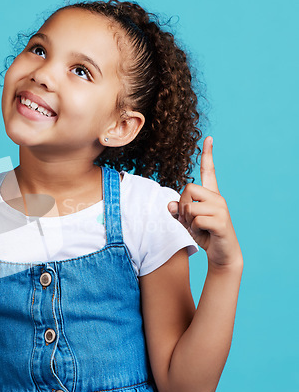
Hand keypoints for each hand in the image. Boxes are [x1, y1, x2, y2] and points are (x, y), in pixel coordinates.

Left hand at [168, 137, 241, 268]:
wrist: (222, 253)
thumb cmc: (204, 234)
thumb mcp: (187, 221)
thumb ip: (177, 211)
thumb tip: (170, 204)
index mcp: (210, 194)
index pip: (208, 171)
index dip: (207, 155)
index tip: (208, 138)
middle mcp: (217, 198)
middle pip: (187, 189)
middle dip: (182, 206)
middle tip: (190, 220)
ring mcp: (221, 209)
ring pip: (189, 206)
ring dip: (187, 221)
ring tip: (198, 228)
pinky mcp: (221, 221)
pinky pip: (196, 220)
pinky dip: (194, 230)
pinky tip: (204, 234)